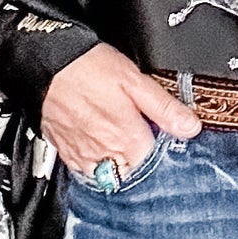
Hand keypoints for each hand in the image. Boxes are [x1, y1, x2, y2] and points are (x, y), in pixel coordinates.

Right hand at [42, 44, 200, 181]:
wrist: (47, 63)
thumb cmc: (89, 68)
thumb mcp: (136, 81)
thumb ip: (164, 109)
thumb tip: (190, 127)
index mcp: (127, 140)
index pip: (155, 164)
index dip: (162, 148)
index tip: (162, 136)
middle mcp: (105, 154)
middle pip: (132, 172)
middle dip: (140, 159)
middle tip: (139, 135)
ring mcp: (83, 156)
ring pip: (108, 175)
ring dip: (117, 164)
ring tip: (117, 139)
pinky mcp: (65, 152)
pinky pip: (84, 169)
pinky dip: (94, 162)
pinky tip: (97, 142)